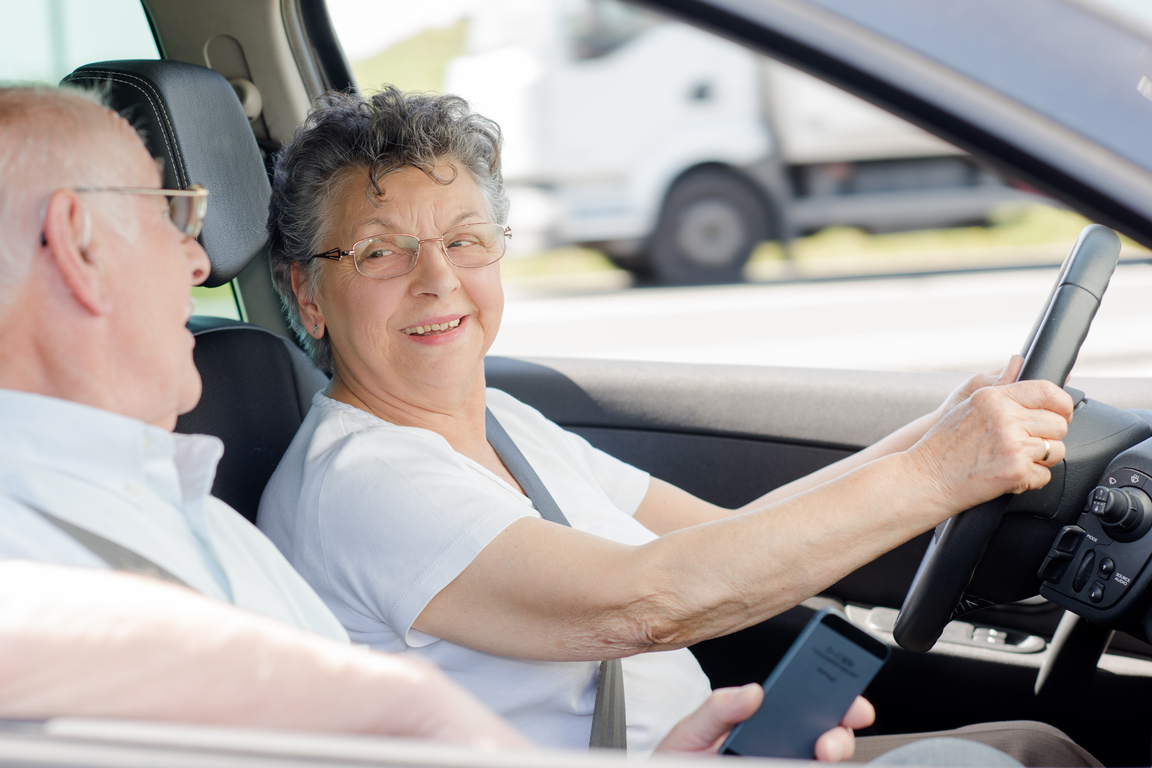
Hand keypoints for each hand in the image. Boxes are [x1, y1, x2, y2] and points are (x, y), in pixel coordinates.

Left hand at [652, 685, 872, 761]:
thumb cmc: (678, 762)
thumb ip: (719, 709)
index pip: (805, 708)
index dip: (834, 700)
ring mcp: (778, 765)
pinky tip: (805, 763)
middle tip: (830, 738)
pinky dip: (808, 766)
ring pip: (819, 763)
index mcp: (762, 724)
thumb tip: (753, 691)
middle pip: (825, 740)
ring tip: (820, 754)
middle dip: (839, 736)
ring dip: (831, 755)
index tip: (849, 699)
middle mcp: (777, 751)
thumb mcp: (691, 730)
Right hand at [910, 361, 1073, 513]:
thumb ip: (997, 385)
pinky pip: (1045, 475)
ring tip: (1013, 460)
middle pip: (1058, 423)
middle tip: (1026, 444)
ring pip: (1057, 450)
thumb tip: (1018, 361)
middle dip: (1049, 436)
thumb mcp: (965, 405)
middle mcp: (1005, 417)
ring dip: (1041, 460)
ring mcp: (1012, 444)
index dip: (1061, 405)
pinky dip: (1030, 480)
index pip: (1047, 391)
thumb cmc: (941, 447)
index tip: (1058, 414)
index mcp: (993, 397)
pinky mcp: (1016, 470)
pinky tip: (1008, 476)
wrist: (923, 480)